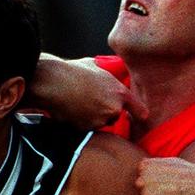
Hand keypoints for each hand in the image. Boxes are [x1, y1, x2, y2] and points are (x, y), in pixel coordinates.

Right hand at [29, 56, 147, 130]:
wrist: (54, 83)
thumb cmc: (73, 71)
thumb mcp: (96, 66)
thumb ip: (107, 74)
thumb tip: (110, 69)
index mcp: (119, 92)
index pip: (139, 109)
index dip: (139, 113)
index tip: (140, 116)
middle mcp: (114, 108)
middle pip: (115, 116)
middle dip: (106, 112)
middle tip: (91, 100)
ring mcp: (100, 120)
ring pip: (99, 122)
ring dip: (92, 117)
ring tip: (78, 103)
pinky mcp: (86, 128)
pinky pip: (86, 128)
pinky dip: (80, 122)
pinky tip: (71, 110)